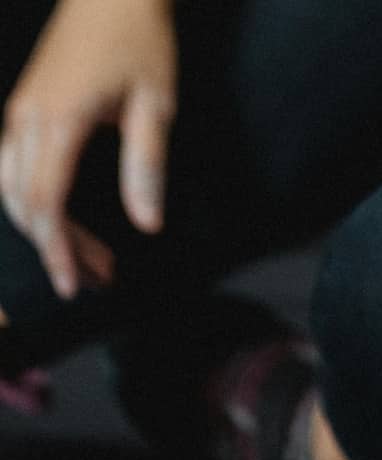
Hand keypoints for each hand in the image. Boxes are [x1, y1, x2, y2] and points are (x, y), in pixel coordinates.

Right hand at [0, 0, 176, 298]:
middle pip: (24, 205)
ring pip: (12, 188)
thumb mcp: (156, 106)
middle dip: (59, 248)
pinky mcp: (23, 107)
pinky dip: (36, 201)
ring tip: (93, 258)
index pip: (46, 205)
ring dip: (48, 229)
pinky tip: (68, 219)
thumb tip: (146, 224)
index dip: (59, 251)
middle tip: (99, 279)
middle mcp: (25, 120)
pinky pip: (12, 167)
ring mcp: (17, 112)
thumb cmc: (139, 42)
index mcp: (58, 122)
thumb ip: (146, 166)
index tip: (76, 285)